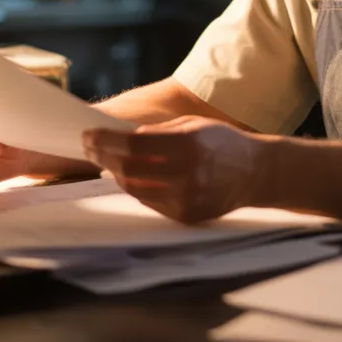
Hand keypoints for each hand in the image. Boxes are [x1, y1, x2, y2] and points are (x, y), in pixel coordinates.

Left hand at [82, 116, 264, 223]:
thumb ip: (157, 133)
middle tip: (89, 148)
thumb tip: (118, 139)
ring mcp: (187, 199)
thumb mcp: (192, 125)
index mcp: (190, 144)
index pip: (134, 145)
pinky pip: (148, 201)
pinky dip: (135, 187)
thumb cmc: (221, 142)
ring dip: (115, 173)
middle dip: (102, 157)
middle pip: (129, 169)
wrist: (254, 173)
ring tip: (107, 160)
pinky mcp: (186, 215)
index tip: (87, 136)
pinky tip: (129, 175)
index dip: (105, 141)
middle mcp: (188, 174)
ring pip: (134, 188)